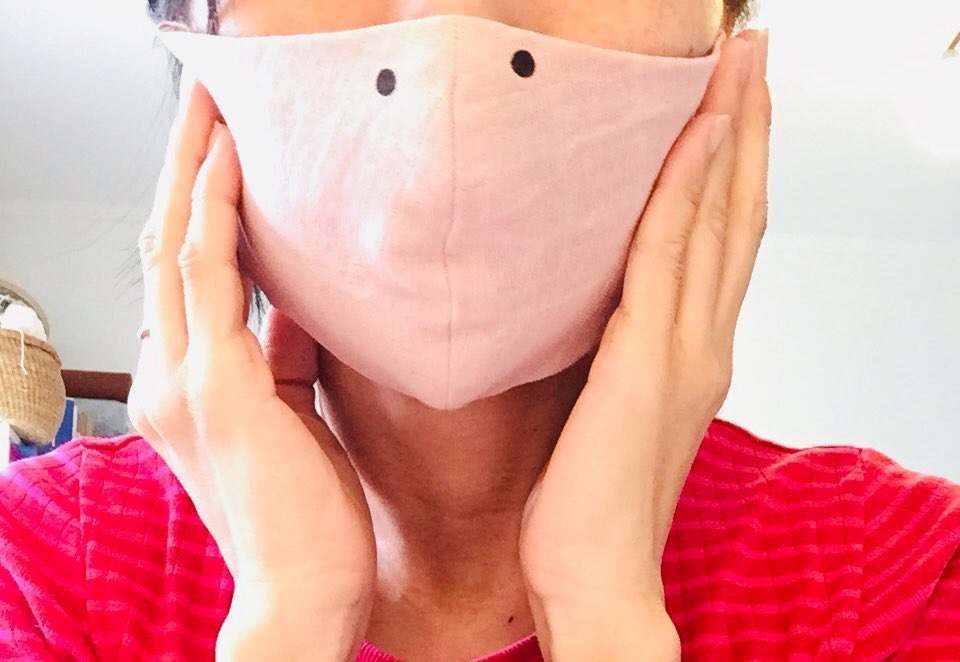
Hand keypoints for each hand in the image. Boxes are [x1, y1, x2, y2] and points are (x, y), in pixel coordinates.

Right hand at [127, 78, 375, 658]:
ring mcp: (187, 379)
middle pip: (169, 245)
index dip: (196, 206)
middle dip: (185, 167)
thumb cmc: (306, 515)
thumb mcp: (292, 420)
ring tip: (214, 106)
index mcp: (190, 385)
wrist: (303, 594)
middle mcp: (172, 375)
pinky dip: (217, 214)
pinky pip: (209, 278)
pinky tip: (231, 162)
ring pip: (178, 246)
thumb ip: (285, 359)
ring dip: (195, 169)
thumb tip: (304, 304)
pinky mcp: (219, 387)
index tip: (222, 151)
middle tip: (207, 101)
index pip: (185, 275)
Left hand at [518, 30, 770, 659]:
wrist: (595, 578)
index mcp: (693, 353)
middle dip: (749, 126)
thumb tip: (595, 306)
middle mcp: (702, 342)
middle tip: (754, 54)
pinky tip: (695, 139)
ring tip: (739, 66)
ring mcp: (682, 351)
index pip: (723, 238)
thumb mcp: (611, 408)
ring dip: (730, 136)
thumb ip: (619, 352)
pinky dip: (687, 194)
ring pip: (715, 221)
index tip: (735, 101)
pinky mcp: (646, 364)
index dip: (736, 163)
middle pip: (736, 212)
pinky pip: (668, 259)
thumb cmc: (592, 504)